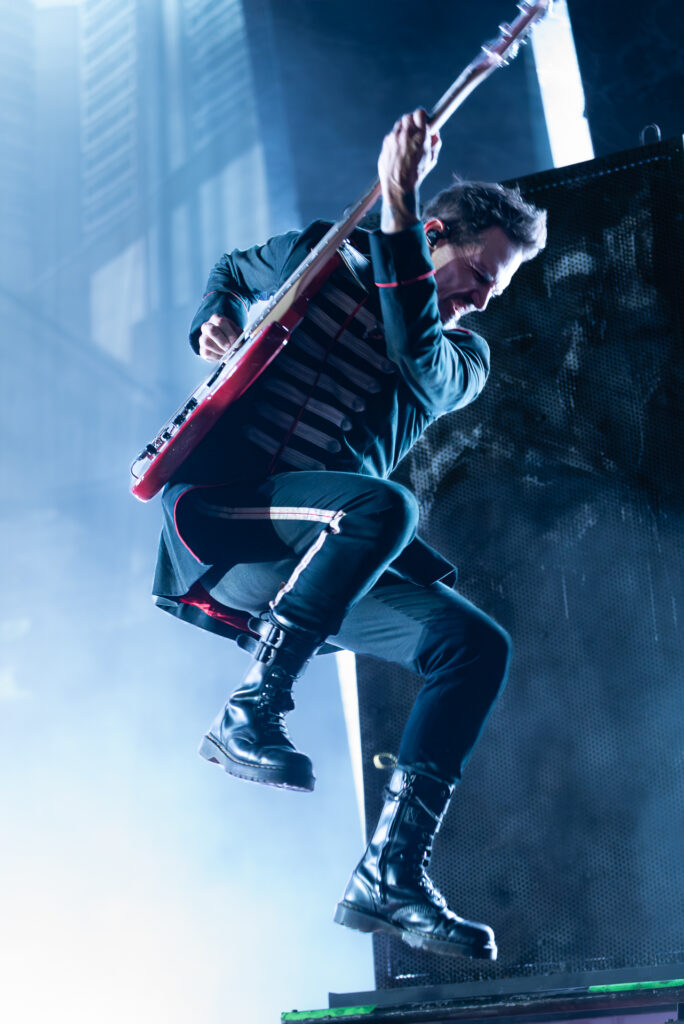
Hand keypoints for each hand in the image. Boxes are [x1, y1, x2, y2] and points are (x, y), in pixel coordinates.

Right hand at [198, 313, 241, 361]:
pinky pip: (207, 353)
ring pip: (206, 342)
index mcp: (216, 319)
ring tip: (227, 352)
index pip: (221, 322)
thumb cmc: (232, 336)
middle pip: (211, 330)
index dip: (229, 333)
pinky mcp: (202, 349)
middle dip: (222, 341)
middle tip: (229, 347)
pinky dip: (217, 356)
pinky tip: (222, 356)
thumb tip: (237, 343)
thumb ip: (238, 336)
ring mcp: (202, 337)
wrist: (226, 345)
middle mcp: (207, 326)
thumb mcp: (237, 333)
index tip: (236, 342)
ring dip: (219, 349)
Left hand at [378, 108, 440, 232]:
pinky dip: (395, 140)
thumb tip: (436, 135)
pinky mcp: (385, 143)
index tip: (424, 121)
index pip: (420, 113)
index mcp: (420, 135)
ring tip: (406, 143)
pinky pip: (391, 136)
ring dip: (403, 130)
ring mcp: (393, 137)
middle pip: (408, 117)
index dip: (422, 116)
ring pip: (399, 126)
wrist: (398, 185)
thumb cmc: (417, 174)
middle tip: (415, 131)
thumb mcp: (432, 159)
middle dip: (412, 122)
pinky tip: (398, 152)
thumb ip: (435, 144)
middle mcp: (406, 133)